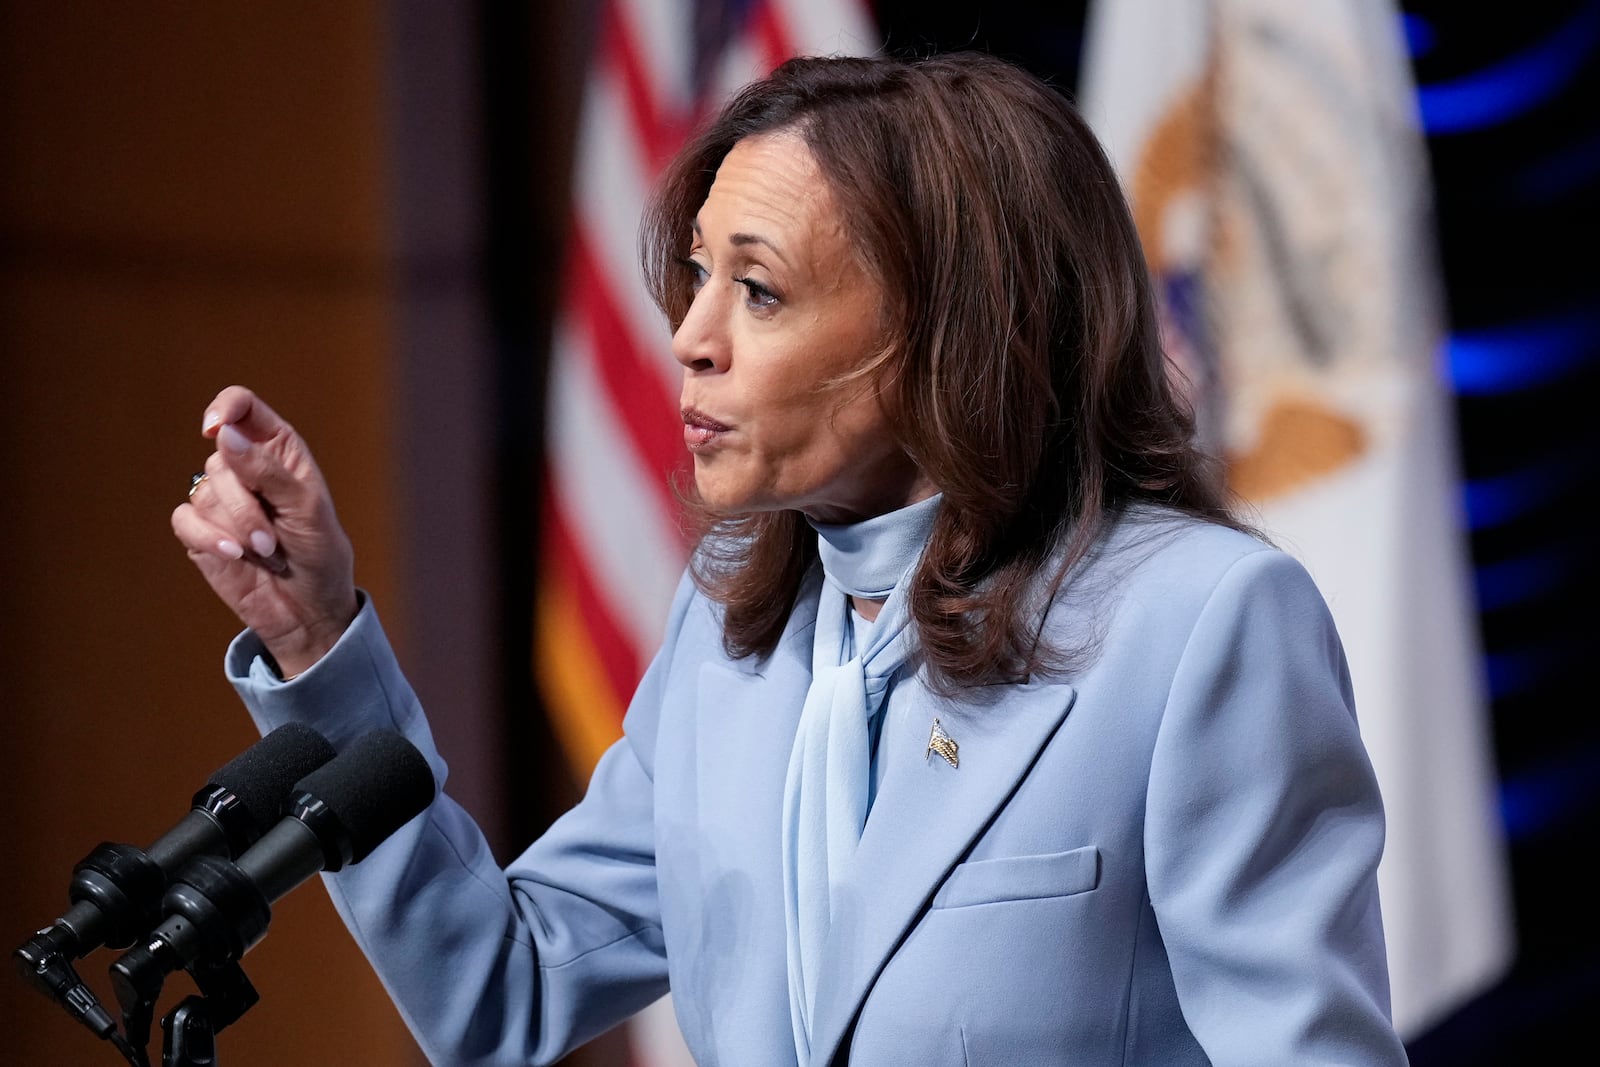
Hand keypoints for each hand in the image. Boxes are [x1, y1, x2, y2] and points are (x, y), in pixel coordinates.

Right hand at [171, 386, 358, 677]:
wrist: (308, 610)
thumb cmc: (320, 555)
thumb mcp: (308, 511)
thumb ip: (269, 472)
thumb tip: (224, 434)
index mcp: (278, 450)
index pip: (242, 407)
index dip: (225, 408)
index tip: (216, 427)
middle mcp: (245, 467)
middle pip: (221, 458)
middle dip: (246, 503)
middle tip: (273, 539)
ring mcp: (220, 499)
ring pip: (203, 491)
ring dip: (236, 527)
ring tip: (266, 552)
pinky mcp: (200, 530)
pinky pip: (186, 519)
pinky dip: (209, 538)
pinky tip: (234, 555)